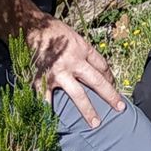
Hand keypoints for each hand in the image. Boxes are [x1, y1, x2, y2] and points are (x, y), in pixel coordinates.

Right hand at [24, 16, 125, 131]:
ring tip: (95, 124)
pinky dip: (50, 112)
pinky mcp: (42, 80)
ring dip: (88, 110)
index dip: (110, 78)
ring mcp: (58, 73)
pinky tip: (55, 123)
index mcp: (82, 49)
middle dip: (110, 96)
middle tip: (120, 108)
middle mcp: (73, 62)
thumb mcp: (74, 36)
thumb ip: (84, 52)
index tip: (114, 87)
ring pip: (77, 95)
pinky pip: (47, 99)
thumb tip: (96, 68)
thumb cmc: (53, 31)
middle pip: (96, 81)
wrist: (30, 26)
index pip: (102, 66)